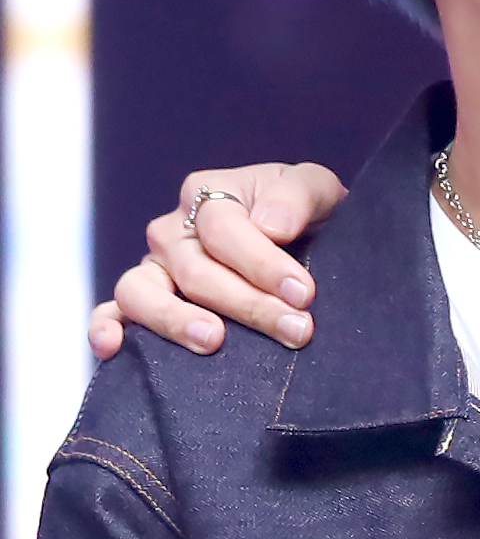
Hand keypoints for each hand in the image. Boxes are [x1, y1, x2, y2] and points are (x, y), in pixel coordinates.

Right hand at [88, 162, 346, 359]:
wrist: (305, 244)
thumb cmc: (302, 216)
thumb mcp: (315, 190)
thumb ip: (298, 196)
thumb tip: (272, 227)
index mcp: (209, 194)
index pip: (223, 228)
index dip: (262, 263)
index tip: (303, 293)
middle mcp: (173, 231)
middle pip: (195, 270)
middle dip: (249, 304)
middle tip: (295, 329)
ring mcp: (154, 269)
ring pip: (142, 292)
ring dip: (175, 319)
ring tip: (213, 340)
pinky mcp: (143, 305)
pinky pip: (111, 313)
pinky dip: (105, 329)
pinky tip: (111, 348)